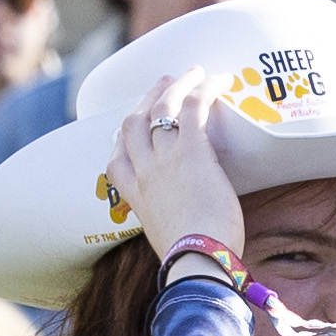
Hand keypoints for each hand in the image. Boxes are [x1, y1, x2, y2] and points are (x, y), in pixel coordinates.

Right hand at [104, 68, 251, 275]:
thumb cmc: (193, 263)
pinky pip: (194, 108)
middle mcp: (144, 173)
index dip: (122, 139)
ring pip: (163, 109)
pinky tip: (219, 80)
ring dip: (177, 86)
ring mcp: (164, 160)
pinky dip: (205, 89)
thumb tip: (199, 234)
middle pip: (135, 124)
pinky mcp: (191, 152)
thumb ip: (176, 228)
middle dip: (148, 100)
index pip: (116, 161)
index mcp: (135, 198)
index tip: (130, 127)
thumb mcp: (172, 242)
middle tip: (163, 84)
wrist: (197, 262)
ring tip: (192, 73)